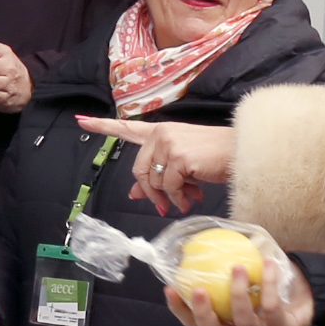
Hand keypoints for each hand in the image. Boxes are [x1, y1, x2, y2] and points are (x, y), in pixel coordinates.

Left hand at [76, 115, 231, 216]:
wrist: (243, 153)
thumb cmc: (215, 158)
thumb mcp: (182, 167)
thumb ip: (157, 176)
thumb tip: (134, 193)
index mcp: (161, 132)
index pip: (128, 128)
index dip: (103, 126)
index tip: (81, 120)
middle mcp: (162, 133)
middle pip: (139, 171)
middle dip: (151, 192)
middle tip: (164, 205)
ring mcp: (169, 143)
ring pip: (153, 182)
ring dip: (168, 197)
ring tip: (188, 197)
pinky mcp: (179, 157)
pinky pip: (168, 188)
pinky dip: (178, 199)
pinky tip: (191, 198)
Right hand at [163, 256, 313, 325]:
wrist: (315, 295)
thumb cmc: (277, 286)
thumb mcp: (250, 276)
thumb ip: (227, 265)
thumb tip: (202, 239)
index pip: (196, 324)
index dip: (181, 309)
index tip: (170, 287)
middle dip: (203, 313)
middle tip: (197, 288)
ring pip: (244, 321)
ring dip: (238, 293)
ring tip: (238, 268)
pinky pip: (272, 306)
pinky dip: (268, 283)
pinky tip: (269, 262)